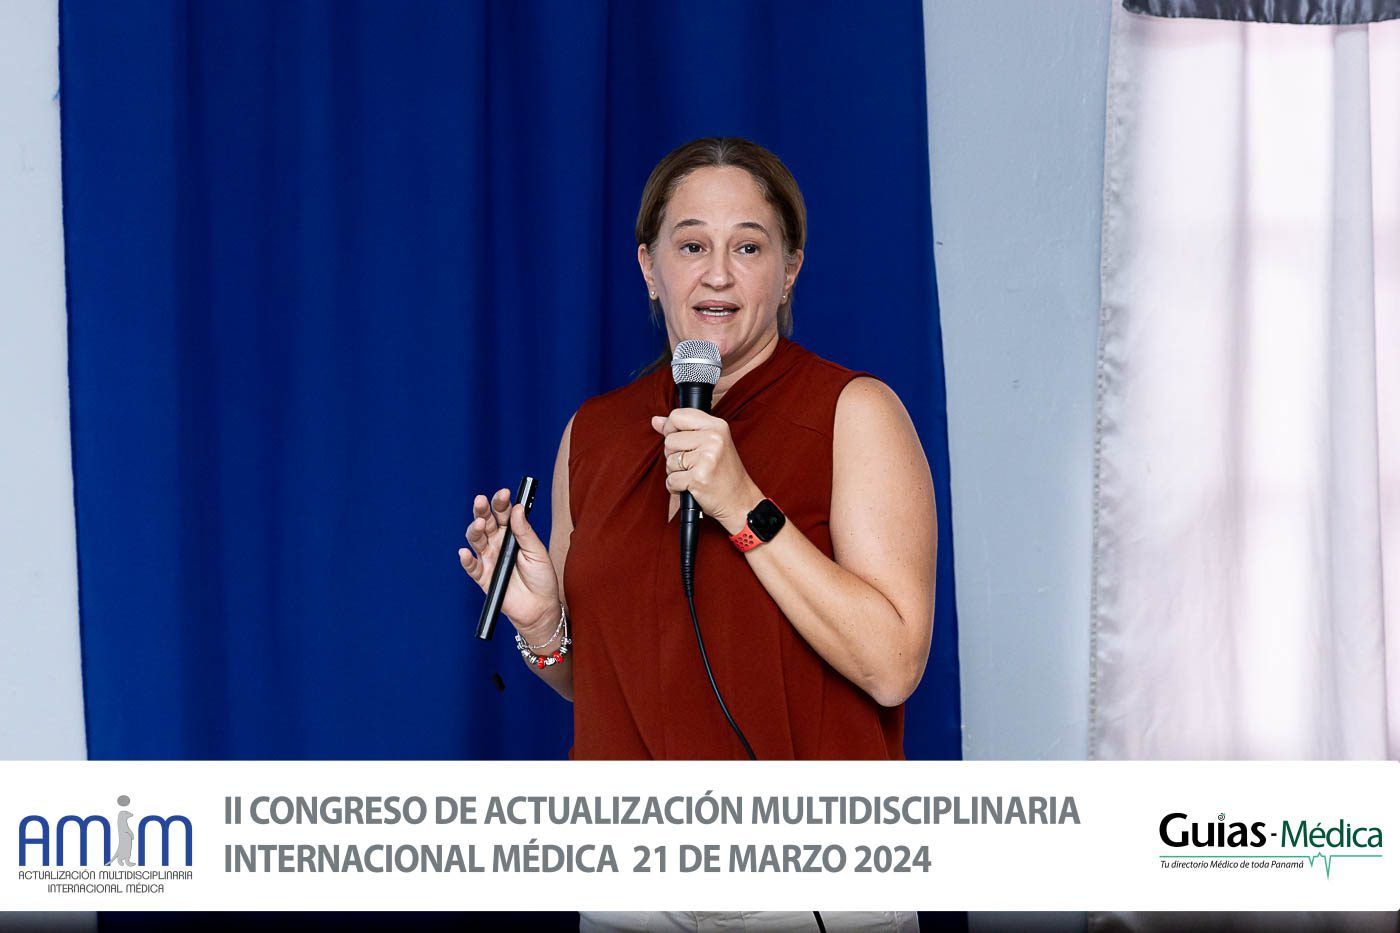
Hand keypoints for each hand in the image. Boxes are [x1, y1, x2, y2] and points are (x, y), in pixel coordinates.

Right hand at [458, 488, 560, 642]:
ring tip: (478, 524)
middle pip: (485, 522)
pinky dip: (466, 560)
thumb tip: (517, 508)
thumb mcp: (538, 552)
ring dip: (474, 530)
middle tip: (481, 500)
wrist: (541, 608)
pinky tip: (465, 552)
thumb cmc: (542, 578)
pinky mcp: (484, 578)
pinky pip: (472, 568)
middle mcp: (497, 543)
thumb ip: (525, 532)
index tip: (505, 493)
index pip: (503, 514)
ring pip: (476, 540)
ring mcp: (489, 559)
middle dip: (482, 510)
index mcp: (512, 534)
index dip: (502, 502)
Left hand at [651, 410, 762, 534]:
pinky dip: (676, 487)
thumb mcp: (709, 443)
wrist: (740, 500)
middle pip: (669, 440)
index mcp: (717, 426)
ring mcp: (706, 458)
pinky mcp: (698, 478)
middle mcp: (713, 438)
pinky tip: (692, 486)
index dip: (670, 429)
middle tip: (694, 463)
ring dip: (676, 472)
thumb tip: (656, 421)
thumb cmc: (723, 473)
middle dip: (674, 455)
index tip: (680, 442)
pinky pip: (671, 480)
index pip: (677, 416)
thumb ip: (682, 429)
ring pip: (669, 461)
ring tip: (694, 475)